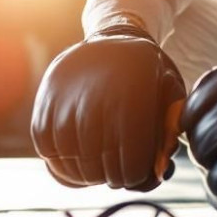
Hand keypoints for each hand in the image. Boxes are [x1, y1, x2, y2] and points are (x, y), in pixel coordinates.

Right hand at [31, 25, 184, 190]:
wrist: (113, 39)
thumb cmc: (148, 77)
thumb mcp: (170, 97)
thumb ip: (168, 136)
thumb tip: (157, 173)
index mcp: (134, 97)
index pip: (131, 159)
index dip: (134, 176)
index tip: (136, 174)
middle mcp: (96, 96)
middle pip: (98, 162)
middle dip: (110, 177)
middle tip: (117, 176)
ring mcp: (67, 98)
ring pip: (70, 156)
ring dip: (84, 173)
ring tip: (97, 172)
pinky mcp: (46, 100)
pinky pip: (45, 144)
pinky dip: (58, 160)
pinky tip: (75, 161)